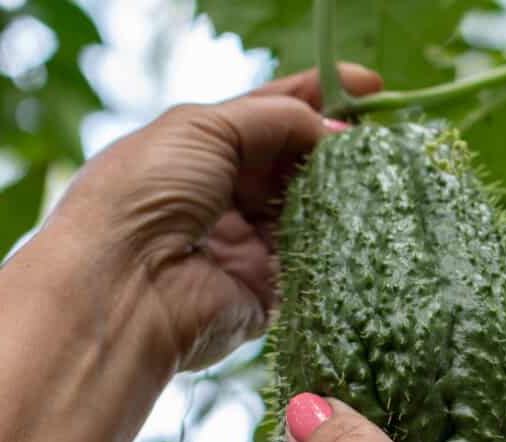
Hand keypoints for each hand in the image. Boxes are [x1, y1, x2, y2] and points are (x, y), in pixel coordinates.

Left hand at [50, 65, 382, 371]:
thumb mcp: (203, 127)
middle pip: (295, 161)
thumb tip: (333, 129)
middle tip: (380, 135)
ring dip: (342, 190)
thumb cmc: (146, 193)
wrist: (125, 285)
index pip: (270, 116)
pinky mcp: (269, 289)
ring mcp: (249, 244)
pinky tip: (366, 217)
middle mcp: (226, 196)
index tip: (369, 89)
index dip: (317, 98)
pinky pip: (316, 260)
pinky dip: (339, 239)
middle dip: (335, 145)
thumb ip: (274, 117)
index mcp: (200, 150)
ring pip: (312, 209)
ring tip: (380, 172)